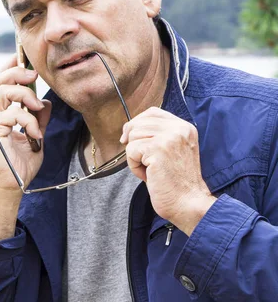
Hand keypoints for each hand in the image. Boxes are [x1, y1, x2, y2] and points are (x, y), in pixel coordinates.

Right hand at [0, 54, 51, 193]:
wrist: (10, 186)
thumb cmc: (20, 163)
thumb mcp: (35, 134)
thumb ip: (39, 117)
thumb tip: (46, 102)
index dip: (9, 66)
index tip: (23, 58)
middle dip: (16, 72)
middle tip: (34, 75)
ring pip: (2, 91)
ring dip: (25, 94)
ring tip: (37, 107)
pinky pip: (13, 114)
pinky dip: (29, 121)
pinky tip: (36, 134)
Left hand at [120, 107, 215, 234]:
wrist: (189, 205)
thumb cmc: (176, 182)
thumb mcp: (173, 150)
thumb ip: (158, 135)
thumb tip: (128, 129)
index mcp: (184, 127)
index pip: (152, 112)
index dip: (137, 123)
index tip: (130, 139)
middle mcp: (179, 128)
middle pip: (139, 123)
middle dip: (134, 142)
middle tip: (145, 162)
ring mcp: (169, 137)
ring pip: (133, 136)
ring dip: (135, 156)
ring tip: (150, 170)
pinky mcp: (158, 149)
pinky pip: (131, 150)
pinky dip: (134, 165)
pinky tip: (148, 175)